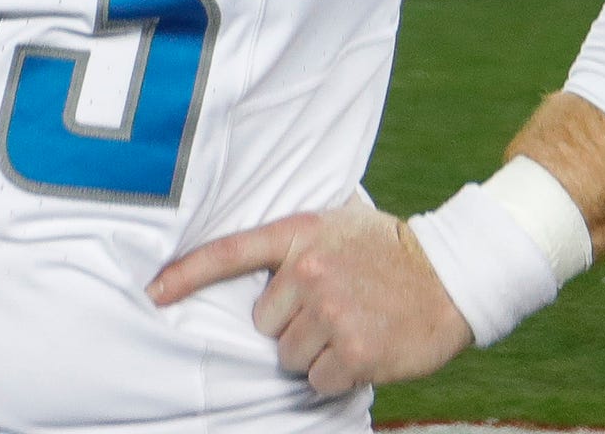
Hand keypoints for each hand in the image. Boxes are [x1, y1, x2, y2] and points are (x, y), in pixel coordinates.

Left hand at [147, 195, 473, 394]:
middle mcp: (309, 272)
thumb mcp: (339, 224)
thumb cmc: (389, 251)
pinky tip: (364, 348)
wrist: (452, 275)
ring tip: (352, 325)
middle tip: (333, 308)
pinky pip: (318, 380)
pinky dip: (337, 374)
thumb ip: (294, 242)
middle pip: (264, 324)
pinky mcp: (353, 352)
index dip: (186, 275)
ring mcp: (331, 313)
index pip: (230, 253)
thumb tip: (252, 273)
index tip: (152, 292)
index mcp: (301, 234)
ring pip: (289, 357)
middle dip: (293, 324)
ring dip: (316, 352)